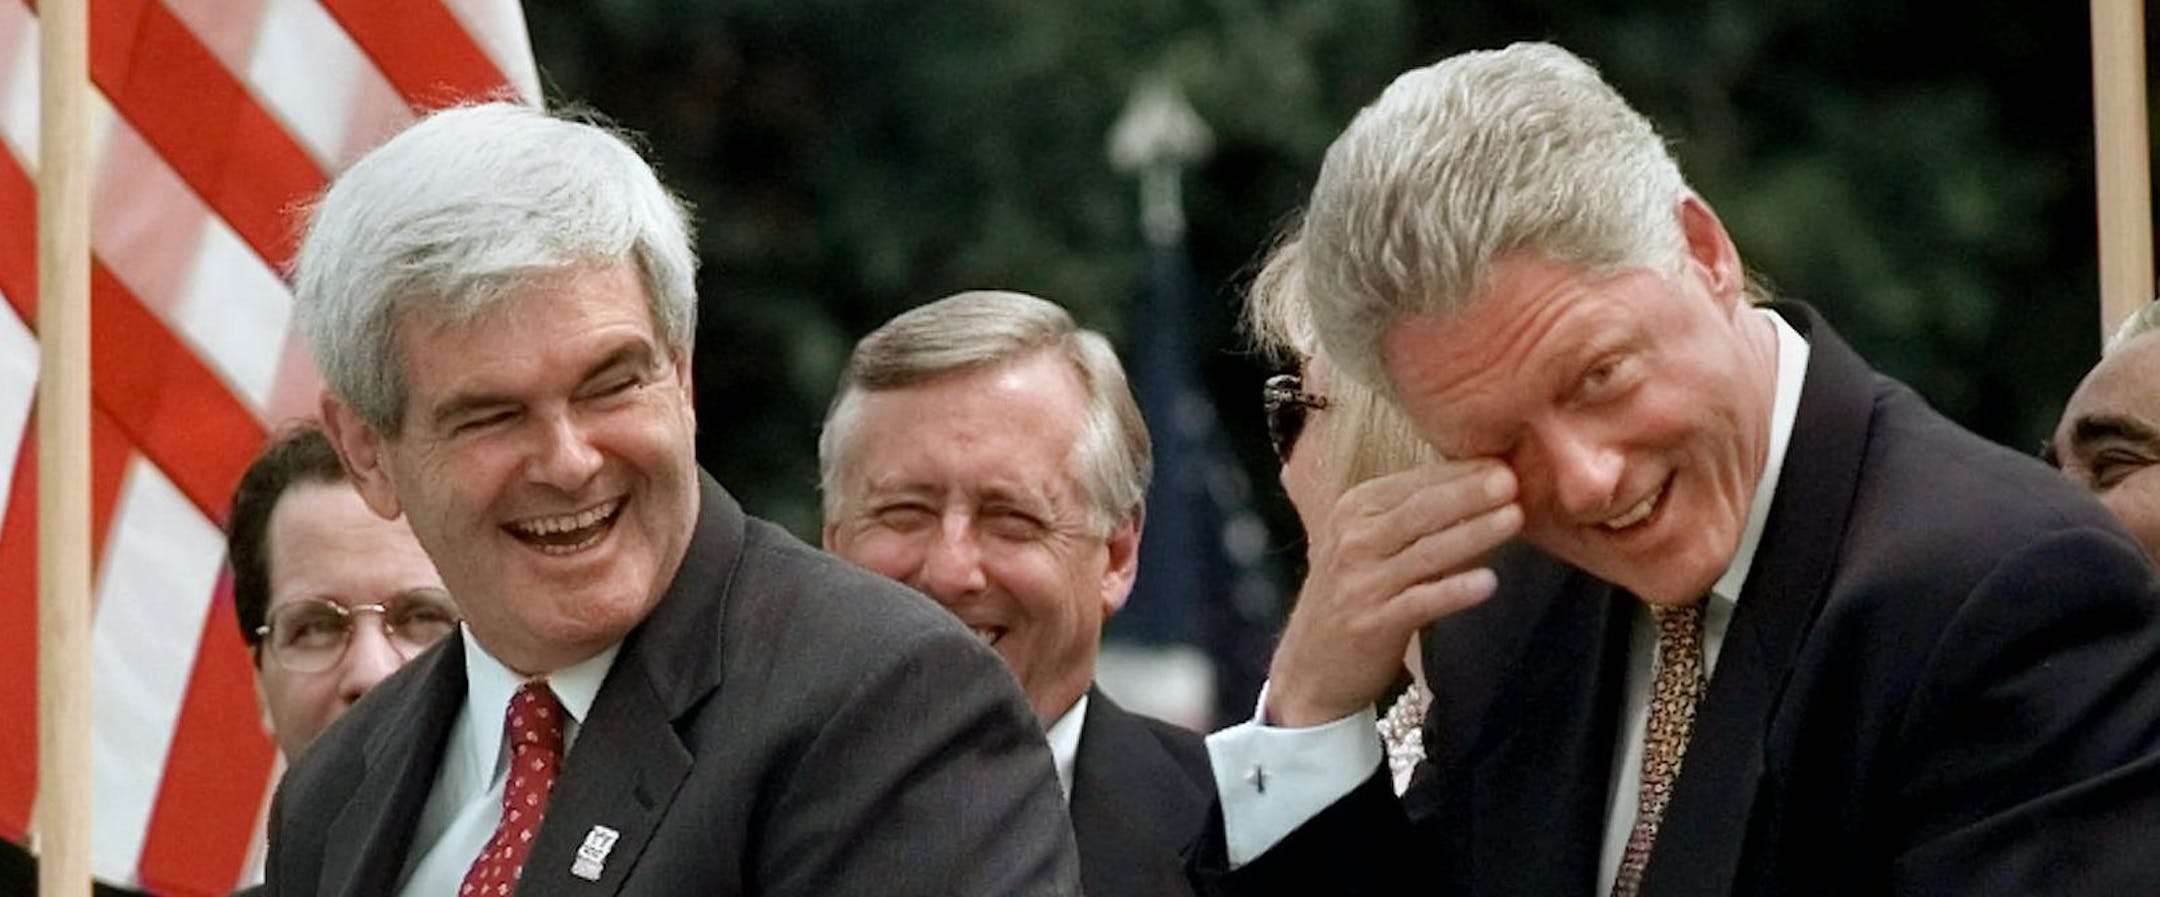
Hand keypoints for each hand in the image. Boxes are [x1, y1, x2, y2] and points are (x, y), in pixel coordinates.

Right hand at [1265, 460, 1521, 727]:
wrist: (1311, 665)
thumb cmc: (1353, 594)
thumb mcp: (1368, 543)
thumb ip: (1411, 516)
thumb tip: (1479, 486)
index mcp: (1354, 509)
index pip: (1414, 483)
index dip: (1460, 472)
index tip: (1504, 461)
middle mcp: (1354, 540)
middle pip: (1420, 510)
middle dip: (1469, 492)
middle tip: (1512, 479)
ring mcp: (1361, 582)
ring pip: (1426, 552)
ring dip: (1473, 533)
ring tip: (1515, 519)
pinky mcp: (1371, 623)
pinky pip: (1420, 602)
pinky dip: (1454, 591)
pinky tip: (1488, 582)